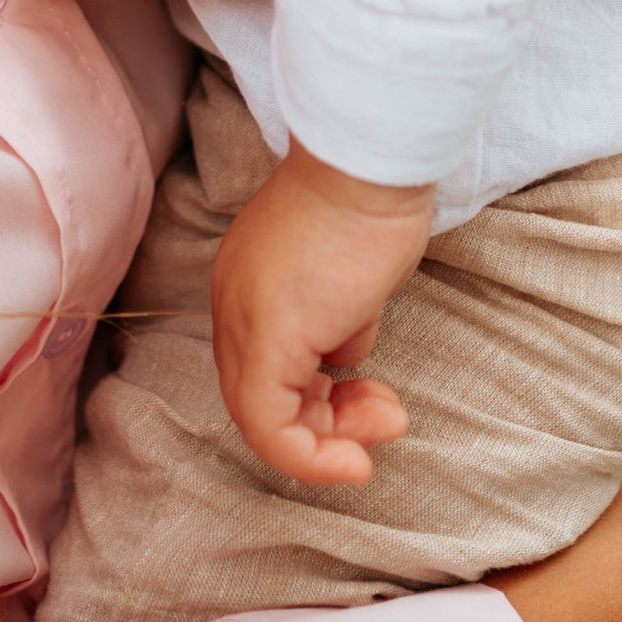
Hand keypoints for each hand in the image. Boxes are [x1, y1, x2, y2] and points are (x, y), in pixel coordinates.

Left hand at [207, 139, 434, 485]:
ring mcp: (244, 324)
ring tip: (388, 425)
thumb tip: (346, 353)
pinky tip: (358, 456)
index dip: (315, 403)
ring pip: (265, 419)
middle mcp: (234, 306)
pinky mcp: (265, 342)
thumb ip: (341, 319)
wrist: (368, 164)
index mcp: (248, 284)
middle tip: (383, 425)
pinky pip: (270, 426)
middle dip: (328, 427)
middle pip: (262, 399)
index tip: (370, 409)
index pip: (265, 367)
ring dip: (331, 441)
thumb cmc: (370, 204)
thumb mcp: (353, 276)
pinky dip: (311, 457)